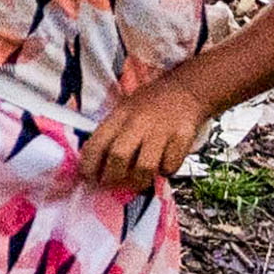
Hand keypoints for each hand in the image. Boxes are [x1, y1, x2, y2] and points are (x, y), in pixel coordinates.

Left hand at [79, 80, 213, 192]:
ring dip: (138, 181)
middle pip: (118, 157)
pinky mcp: (182, 137)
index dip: (88, 165)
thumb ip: (112, 133)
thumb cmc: (150, 104)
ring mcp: (161, 130)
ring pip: (144, 168)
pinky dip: (165, 171)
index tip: (87, 178)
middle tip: (111, 185)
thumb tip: (95, 165)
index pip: (97, 143)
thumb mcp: (125, 110)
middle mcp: (138, 122)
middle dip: (112, 177)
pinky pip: (170, 166)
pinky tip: (164, 165)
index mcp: (120, 115)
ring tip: (137, 182)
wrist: (186, 89)